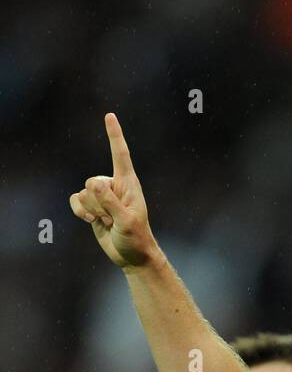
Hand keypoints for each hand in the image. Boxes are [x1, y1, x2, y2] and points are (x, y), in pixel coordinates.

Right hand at [69, 113, 155, 268]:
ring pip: (83, 193)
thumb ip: (110, 202)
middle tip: (112, 218)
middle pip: (92, 182)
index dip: (114, 135)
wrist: (132, 256)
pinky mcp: (91, 206)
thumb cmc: (136, 238)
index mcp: (128, 184)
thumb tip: (92, 184)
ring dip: (91, 210)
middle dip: (98, 203)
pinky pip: (75, 200)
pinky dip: (80, 211)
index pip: (120, 154)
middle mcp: (114, 185)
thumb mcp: (126, 221)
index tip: (110, 115)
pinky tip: (92, 221)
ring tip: (107, 221)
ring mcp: (102, 196)